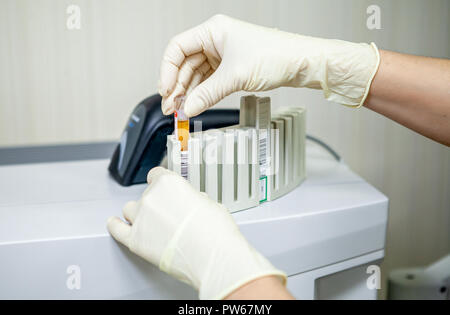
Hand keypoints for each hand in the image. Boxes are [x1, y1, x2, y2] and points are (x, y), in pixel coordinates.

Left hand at [107, 167, 285, 298]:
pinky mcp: (134, 240)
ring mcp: (140, 218)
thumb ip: (193, 199)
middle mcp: (150, 196)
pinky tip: (116, 224)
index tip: (164, 191)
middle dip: (155, 204)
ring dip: (139, 215)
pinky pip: (117, 229)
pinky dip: (116, 226)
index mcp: (169, 183)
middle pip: (145, 195)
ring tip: (151, 226)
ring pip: (130, 210)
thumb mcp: (209, 203)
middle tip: (169, 217)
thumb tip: (191, 203)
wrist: (211, 255)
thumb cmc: (215, 231)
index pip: (156, 175)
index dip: (161, 185)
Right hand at [158, 14, 379, 116]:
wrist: (301, 63)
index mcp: (213, 31)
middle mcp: (216, 41)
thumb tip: (188, 108)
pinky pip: (209, 81)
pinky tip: (195, 104)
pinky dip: (202, 93)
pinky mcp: (231, 68)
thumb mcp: (235, 76)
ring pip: (196, 74)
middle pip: (185, 63)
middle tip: (171, 107)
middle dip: (177, 86)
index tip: (165, 91)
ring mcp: (223, 55)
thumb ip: (208, 94)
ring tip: (181, 110)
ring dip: (188, 93)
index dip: (167, 70)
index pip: (178, 48)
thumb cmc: (276, 55)